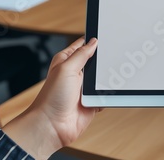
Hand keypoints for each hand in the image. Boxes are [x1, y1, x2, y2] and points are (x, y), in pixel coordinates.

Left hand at [3, 38, 99, 159]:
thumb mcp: (66, 68)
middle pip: (96, 62)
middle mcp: (75, 74)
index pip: (83, 45)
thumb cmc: (52, 98)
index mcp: (66, 61)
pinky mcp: (91, 101)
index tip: (106, 37)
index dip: (93, 41)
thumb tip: (93, 42)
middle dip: (103, 62)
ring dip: (106, 80)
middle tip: (111, 59)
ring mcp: (84, 88)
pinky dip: (107, 95)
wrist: (53, 126)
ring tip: (107, 80)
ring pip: (103, 78)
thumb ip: (81, 54)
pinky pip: (105, 95)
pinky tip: (105, 94)